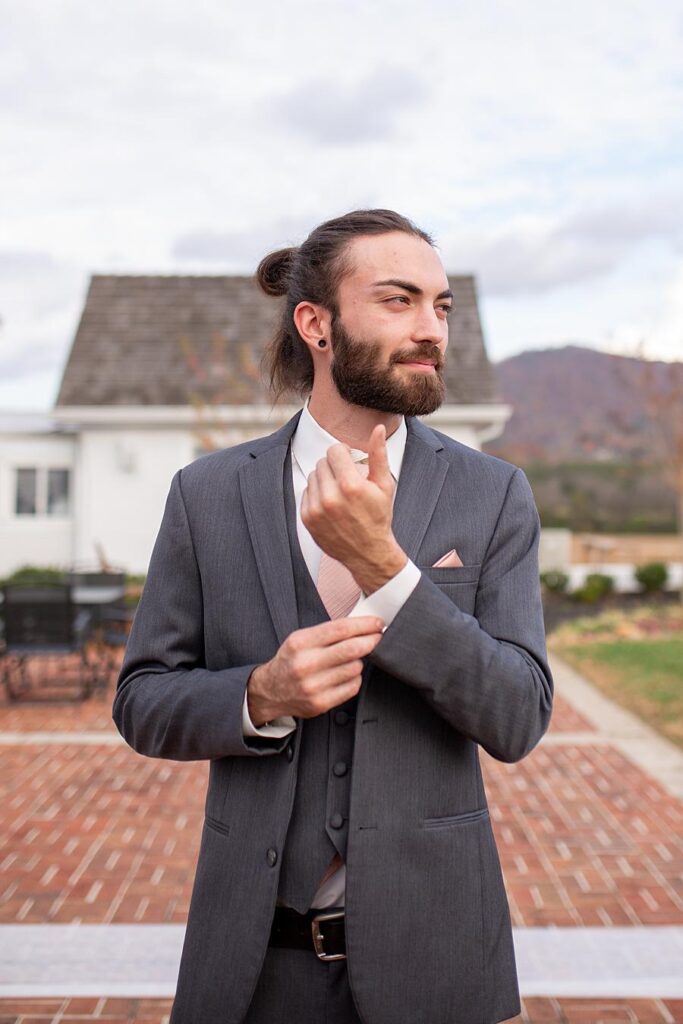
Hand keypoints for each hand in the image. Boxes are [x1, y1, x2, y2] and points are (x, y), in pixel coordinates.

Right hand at [246, 616, 383, 723]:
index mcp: (300, 643)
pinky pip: (352, 687)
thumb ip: (328, 632)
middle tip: (378, 637)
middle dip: (372, 641)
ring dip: (359, 661)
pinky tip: (345, 675)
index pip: (341, 629)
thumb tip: (362, 626)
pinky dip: (354, 678)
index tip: (377, 623)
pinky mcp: (320, 703)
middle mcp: (306, 664)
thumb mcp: (301, 639)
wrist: (270, 690)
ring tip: (350, 659)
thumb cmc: (291, 660)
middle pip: (352, 649)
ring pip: (355, 668)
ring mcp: (313, 686)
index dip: (365, 624)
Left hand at [301, 423, 406, 593]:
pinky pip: (306, 492)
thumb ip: (378, 455)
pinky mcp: (307, 519)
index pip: (334, 451)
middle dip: (334, 466)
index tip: (349, 461)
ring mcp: (316, 509)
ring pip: (313, 476)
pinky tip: (330, 503)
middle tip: (346, 479)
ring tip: (339, 492)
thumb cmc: (379, 517)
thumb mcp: (384, 485)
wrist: (368, 553)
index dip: (344, 454)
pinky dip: (317, 494)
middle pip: (322, 462)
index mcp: (350, 485)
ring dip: (325, 479)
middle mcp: (330, 497)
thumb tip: (378, 429)